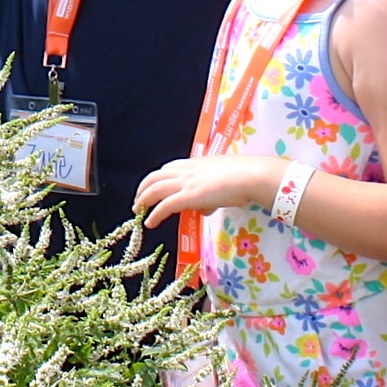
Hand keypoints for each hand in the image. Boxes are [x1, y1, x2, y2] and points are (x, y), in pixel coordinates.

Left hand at [133, 154, 280, 223]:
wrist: (249, 176)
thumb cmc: (242, 176)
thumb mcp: (221, 181)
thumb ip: (209, 194)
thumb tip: (204, 208)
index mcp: (193, 164)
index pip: (167, 169)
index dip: (157, 179)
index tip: (152, 188)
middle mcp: (184, 171)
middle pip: (154, 177)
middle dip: (143, 189)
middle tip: (138, 201)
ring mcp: (185, 183)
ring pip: (154, 190)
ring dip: (142, 200)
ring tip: (137, 211)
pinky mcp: (188, 196)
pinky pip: (164, 206)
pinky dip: (154, 214)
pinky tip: (149, 223)